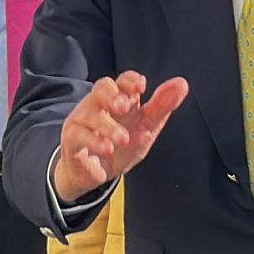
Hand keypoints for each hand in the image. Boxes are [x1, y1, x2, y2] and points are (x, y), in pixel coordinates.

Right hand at [53, 71, 188, 202]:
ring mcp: (83, 121)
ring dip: (107, 126)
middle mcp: (99, 105)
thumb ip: (162, 106)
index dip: (130, 80)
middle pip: (101, 88)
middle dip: (112, 95)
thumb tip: (182, 83)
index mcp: (119, 99)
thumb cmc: (122, 146)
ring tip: (122, 139)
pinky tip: (107, 149)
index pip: (122, 80)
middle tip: (125, 106)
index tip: (141, 86)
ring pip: (90, 113)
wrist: (98, 174)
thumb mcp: (146, 127)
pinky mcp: (72, 140)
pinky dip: (94, 141)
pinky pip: (78, 135)